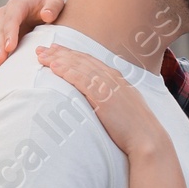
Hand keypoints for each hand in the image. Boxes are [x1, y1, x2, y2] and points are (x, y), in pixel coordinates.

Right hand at [0, 0, 65, 71]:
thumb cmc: (51, 7)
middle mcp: (5, 14)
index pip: (11, 18)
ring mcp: (1, 26)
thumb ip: (53, 6)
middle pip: (0, 31)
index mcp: (18, 5)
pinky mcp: (1, 38)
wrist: (46, 12)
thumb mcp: (55, 3)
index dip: (10, 33)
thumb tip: (47, 15)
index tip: (10, 47)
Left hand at [37, 44, 165, 160]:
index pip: (90, 62)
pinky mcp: (102, 96)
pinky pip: (80, 79)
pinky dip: (66, 71)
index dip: (72, 55)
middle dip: (60, 53)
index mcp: (117, 78)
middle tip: (42, 48)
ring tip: (41, 54)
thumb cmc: (136, 129)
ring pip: (78, 66)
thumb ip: (112, 100)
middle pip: (81, 60)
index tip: (57, 51)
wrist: (147, 138)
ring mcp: (108, 85)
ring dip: (58, 59)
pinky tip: (53, 67)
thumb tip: (101, 103)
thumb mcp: (125, 108)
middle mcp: (112, 77)